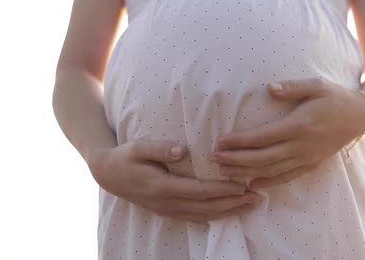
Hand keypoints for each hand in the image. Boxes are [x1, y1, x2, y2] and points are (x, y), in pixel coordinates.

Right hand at [88, 140, 261, 222]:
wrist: (107, 174)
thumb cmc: (126, 156)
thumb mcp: (139, 147)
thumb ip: (161, 148)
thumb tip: (184, 149)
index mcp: (162, 187)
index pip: (199, 191)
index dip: (222, 190)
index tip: (243, 186)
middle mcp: (167, 203)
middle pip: (206, 207)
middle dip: (234, 204)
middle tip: (257, 198)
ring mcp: (168, 210)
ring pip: (204, 215)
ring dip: (229, 211)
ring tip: (251, 205)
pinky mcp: (169, 212)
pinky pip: (196, 217)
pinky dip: (216, 215)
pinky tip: (230, 210)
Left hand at [210, 77, 364, 188]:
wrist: (360, 116)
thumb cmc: (335, 97)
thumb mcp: (316, 85)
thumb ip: (292, 87)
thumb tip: (269, 88)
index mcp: (299, 124)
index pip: (262, 137)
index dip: (239, 142)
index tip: (219, 142)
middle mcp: (301, 145)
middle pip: (262, 158)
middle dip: (235, 160)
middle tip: (213, 159)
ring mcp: (307, 158)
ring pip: (272, 170)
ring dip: (246, 173)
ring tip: (224, 172)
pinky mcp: (312, 164)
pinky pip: (287, 177)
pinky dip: (269, 182)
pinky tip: (252, 184)